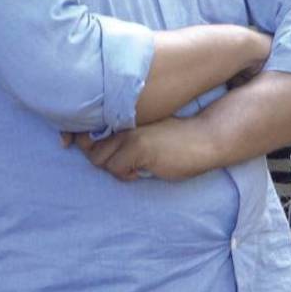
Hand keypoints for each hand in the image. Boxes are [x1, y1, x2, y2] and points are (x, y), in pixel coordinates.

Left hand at [61, 116, 212, 181]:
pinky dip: (126, 175)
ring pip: (99, 160)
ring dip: (114, 168)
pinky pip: (115, 169)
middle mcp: (123, 122)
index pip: (88, 129)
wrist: (208, 137)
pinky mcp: (138, 148)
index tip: (88, 151)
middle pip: (90, 149)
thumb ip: (126, 137)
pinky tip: (143, 171)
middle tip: (126, 164)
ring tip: (135, 167)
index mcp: (125, 117)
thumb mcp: (149, 132)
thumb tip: (101, 152)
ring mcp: (129, 134)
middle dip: (104, 161)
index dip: (83, 142)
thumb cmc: (181, 139)